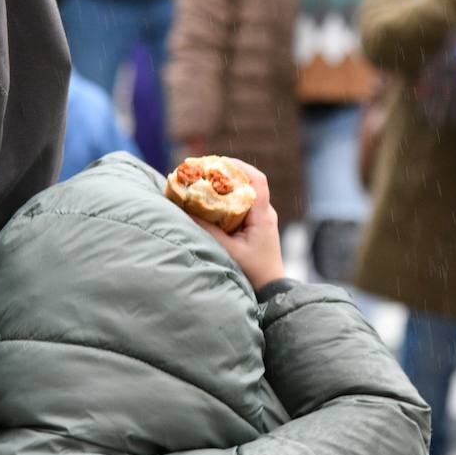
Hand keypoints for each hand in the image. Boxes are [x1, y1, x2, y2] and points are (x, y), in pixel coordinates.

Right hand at [191, 159, 284, 289]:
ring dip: (225, 187)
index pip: (257, 180)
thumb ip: (208, 230)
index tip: (217, 162)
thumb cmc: (253, 272)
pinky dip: (226, 201)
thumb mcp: (228, 251)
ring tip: (202, 183)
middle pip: (248, 183)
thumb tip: (185, 210)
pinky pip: (241, 206)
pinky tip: (209, 203)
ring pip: (243, 195)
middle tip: (202, 171)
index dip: (239, 166)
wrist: (270, 292)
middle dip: (225, 174)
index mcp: (263, 215)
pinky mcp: (254, 226)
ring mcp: (261, 219)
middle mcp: (265, 213)